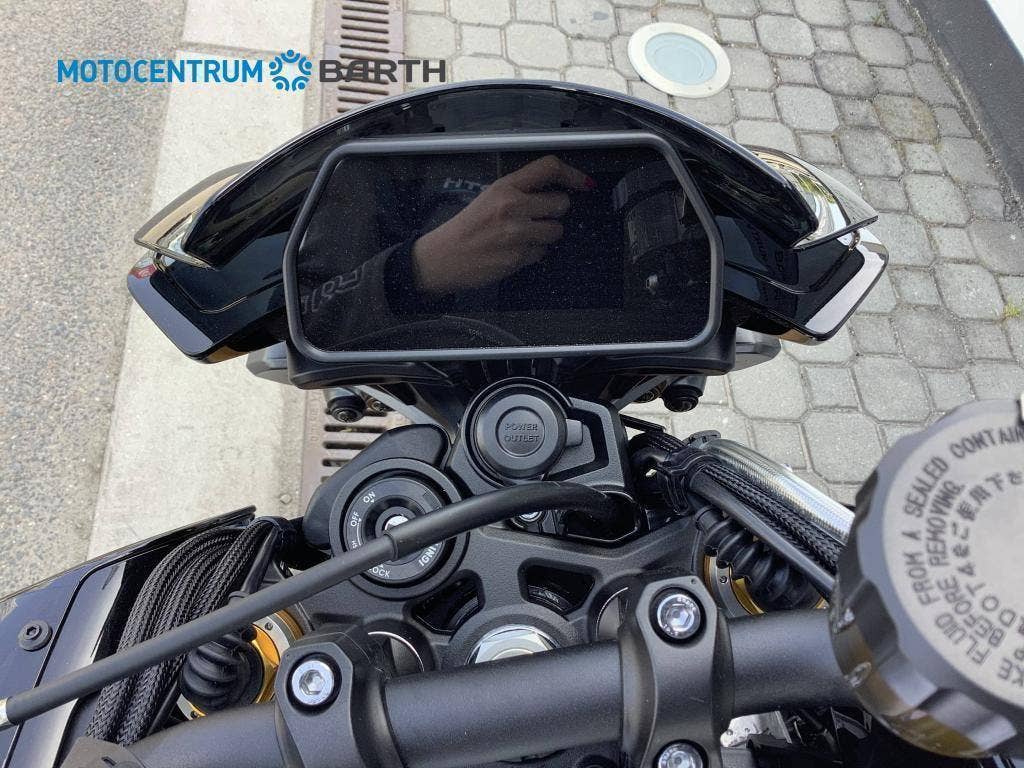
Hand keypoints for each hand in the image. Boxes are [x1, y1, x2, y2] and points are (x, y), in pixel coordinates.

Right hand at [411, 155, 593, 295]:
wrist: (443, 258)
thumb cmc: (466, 228)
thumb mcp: (489, 198)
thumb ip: (519, 192)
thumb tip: (553, 193)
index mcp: (505, 187)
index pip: (549, 168)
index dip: (573, 174)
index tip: (584, 183)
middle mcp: (513, 207)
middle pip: (561, 203)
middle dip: (555, 211)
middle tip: (538, 216)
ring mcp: (517, 234)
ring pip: (556, 230)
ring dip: (546, 234)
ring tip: (523, 236)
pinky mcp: (518, 257)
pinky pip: (542, 252)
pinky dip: (533, 253)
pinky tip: (513, 250)